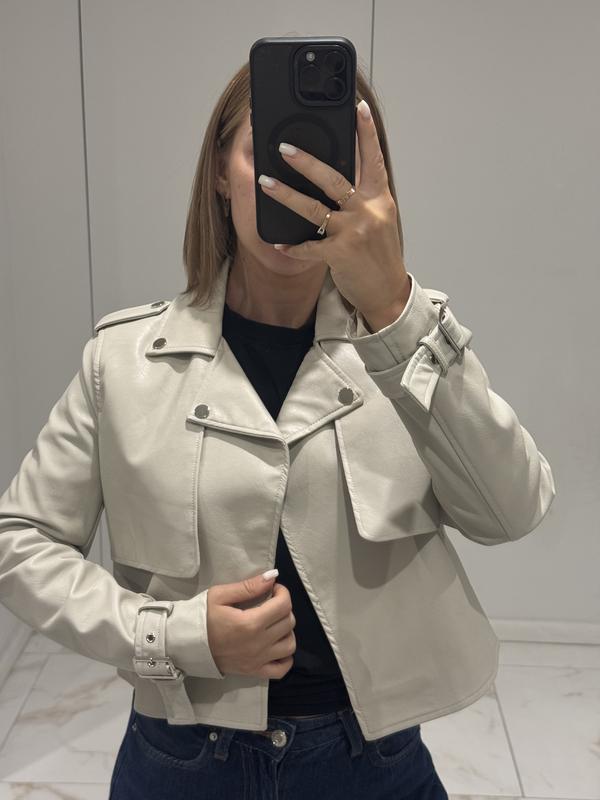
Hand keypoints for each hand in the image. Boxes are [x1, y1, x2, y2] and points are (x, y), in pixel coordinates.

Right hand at [207, 572, 295, 678]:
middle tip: (270, 603)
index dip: (282, 592)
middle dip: (283, 608)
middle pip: (288, 622)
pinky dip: (286, 657)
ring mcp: (257, 661)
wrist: (184, 644)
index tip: (272, 589)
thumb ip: (248, 586)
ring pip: (290, 645)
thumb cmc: (201, 617)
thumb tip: (272, 577)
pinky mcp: (254, 672)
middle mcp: (258, 644)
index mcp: (250, 623)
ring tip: (274, 624)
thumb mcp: (220, 595)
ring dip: (286, 631)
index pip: (283, 605)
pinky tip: (276, 645)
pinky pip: (282, 669)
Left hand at [257, 99, 410, 326]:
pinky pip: (309, 247)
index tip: (358, 108)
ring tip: (264, 182)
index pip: (373, 159)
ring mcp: (354, 232)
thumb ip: (361, 198)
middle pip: (333, 179)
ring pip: (314, 209)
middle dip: (306, 162)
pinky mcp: (340, 254)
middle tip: (283, 148)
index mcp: (379, 199)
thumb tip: (333, 176)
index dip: (366, 133)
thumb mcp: (379, 220)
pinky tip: (278, 244)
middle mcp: (368, 211)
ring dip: (286, 195)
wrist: (387, 292)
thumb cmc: (379, 255)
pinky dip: (292, 247)